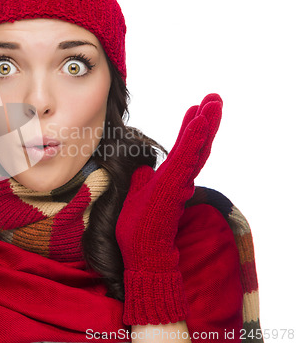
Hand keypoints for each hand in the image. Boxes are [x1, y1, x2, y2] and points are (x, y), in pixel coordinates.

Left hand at [115, 93, 222, 325]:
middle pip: (198, 145)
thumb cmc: (139, 228)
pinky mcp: (174, 185)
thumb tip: (143, 167)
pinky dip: (194, 138)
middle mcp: (180, 178)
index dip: (191, 130)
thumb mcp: (137, 194)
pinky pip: (186, 157)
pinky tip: (200, 121)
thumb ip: (143, 179)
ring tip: (213, 102)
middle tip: (214, 98)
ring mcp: (179, 181)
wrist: (141, 252)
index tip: (195, 110)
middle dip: (207, 120)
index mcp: (171, 178)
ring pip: (197, 148)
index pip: (185, 149)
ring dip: (206, 123)